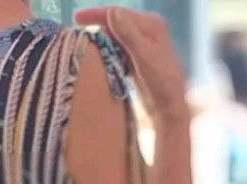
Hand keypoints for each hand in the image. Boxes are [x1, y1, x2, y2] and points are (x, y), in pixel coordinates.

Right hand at [74, 6, 188, 122]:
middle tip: (77, 31)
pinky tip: (99, 55)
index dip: (95, 14)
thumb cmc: (160, 84)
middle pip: (117, 22)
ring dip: (102, 38)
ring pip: (117, 35)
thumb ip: (129, 34)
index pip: (118, 14)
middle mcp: (149, 29)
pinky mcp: (141, 58)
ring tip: (85, 42)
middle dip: (97, 25)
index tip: (76, 18)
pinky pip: (120, 48)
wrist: (170, 108)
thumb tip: (112, 12)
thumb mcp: (143, 57)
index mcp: (151, 24)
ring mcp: (145, 43)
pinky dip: (109, 50)